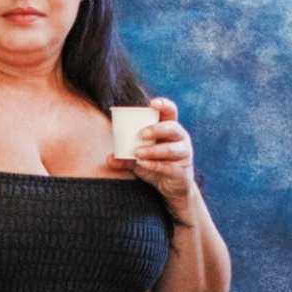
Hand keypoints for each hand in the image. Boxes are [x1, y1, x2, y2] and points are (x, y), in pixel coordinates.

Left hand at [122, 100, 200, 214]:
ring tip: (137, 153)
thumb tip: (108, 158)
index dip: (164, 105)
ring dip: (153, 150)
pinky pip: (168, 166)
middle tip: (140, 134)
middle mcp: (180, 139)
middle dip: (157, 129)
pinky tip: (142, 164)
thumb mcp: (139, 159)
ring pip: (171, 149)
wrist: (172, 188)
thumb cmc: (156, 166)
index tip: (152, 103)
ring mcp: (184, 154)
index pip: (171, 111)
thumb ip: (125, 157)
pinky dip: (154, 165)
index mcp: (170, 129)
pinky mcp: (182, 171)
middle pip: (173, 128)